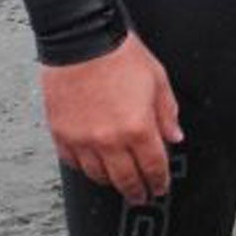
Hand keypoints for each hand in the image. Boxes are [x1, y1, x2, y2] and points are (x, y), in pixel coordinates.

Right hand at [40, 32, 183, 205]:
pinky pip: (73, 162)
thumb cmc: (120, 54)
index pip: (153, 167)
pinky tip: (93, 165)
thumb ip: (167, 112)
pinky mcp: (61, 133)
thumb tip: (174, 136)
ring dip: (111, 182)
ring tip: (118, 182)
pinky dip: (85, 167)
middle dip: (137, 191)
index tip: (160, 187)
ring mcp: (83, 139)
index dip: (159, 182)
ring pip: (98, 175)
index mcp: (138, 128)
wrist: (82, 40)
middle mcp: (109, 140)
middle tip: (141, 196)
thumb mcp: (157, 80)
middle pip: (126, 179)